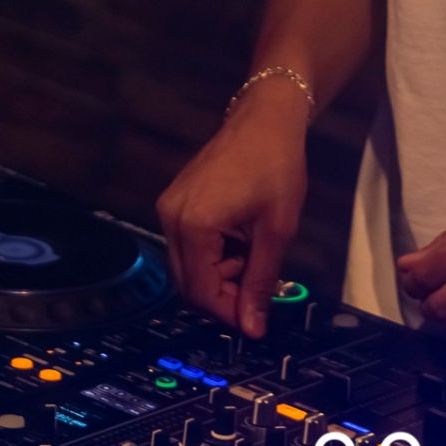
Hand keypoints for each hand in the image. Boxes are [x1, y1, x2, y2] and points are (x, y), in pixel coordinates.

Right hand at [155, 80, 309, 337]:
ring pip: (187, 266)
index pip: (202, 291)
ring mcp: (168, 208)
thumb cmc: (277, 166)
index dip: (229, 312)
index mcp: (195, 225)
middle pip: (188, 284)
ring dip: (219, 273)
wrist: (265, 119)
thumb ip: (261, 281)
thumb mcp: (277, 229)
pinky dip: (212, 254)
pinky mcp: (173, 202)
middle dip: (224, 293)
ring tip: (253, 252)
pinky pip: (187, 245)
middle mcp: (171, 218)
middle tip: (260, 285)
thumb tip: (252, 327)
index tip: (256, 320)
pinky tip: (239, 239)